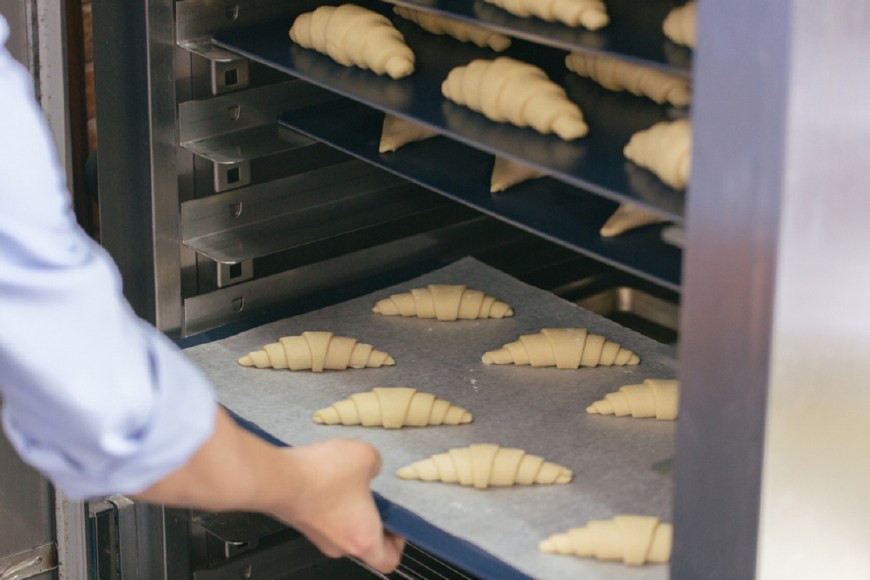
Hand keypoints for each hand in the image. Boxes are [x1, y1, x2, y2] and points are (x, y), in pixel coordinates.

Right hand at [271, 439, 405, 572]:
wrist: (277, 478)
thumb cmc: (321, 476)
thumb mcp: (366, 457)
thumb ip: (377, 464)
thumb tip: (372, 467)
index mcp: (364, 538)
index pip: (389, 560)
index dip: (398, 543)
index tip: (398, 522)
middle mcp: (340, 544)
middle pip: (365, 544)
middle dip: (372, 521)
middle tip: (375, 497)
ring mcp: (318, 536)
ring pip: (343, 529)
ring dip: (349, 509)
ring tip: (350, 482)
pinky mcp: (302, 522)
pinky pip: (324, 517)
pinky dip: (330, 502)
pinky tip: (328, 478)